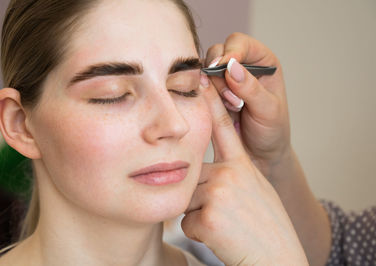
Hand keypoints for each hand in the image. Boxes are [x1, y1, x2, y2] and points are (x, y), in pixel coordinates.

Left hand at [181, 76, 307, 265]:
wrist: (277, 259)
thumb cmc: (266, 228)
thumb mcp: (255, 191)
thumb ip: (231, 176)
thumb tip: (205, 176)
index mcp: (243, 166)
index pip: (224, 127)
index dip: (210, 101)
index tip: (199, 80)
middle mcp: (231, 172)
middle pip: (193, 175)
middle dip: (198, 196)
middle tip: (223, 213)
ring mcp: (220, 191)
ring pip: (187, 199)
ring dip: (199, 216)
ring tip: (225, 226)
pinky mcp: (208, 215)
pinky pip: (186, 221)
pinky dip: (199, 232)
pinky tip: (220, 236)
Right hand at [205, 33, 289, 176]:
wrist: (259, 154)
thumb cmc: (271, 131)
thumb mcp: (268, 110)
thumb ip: (251, 88)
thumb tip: (232, 67)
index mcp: (262, 61)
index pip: (240, 43)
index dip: (230, 51)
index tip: (222, 67)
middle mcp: (242, 65)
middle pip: (218, 52)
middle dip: (219, 73)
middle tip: (232, 99)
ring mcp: (224, 79)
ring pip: (205, 68)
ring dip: (213, 86)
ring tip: (231, 107)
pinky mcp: (210, 93)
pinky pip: (198, 86)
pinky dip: (203, 95)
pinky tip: (217, 110)